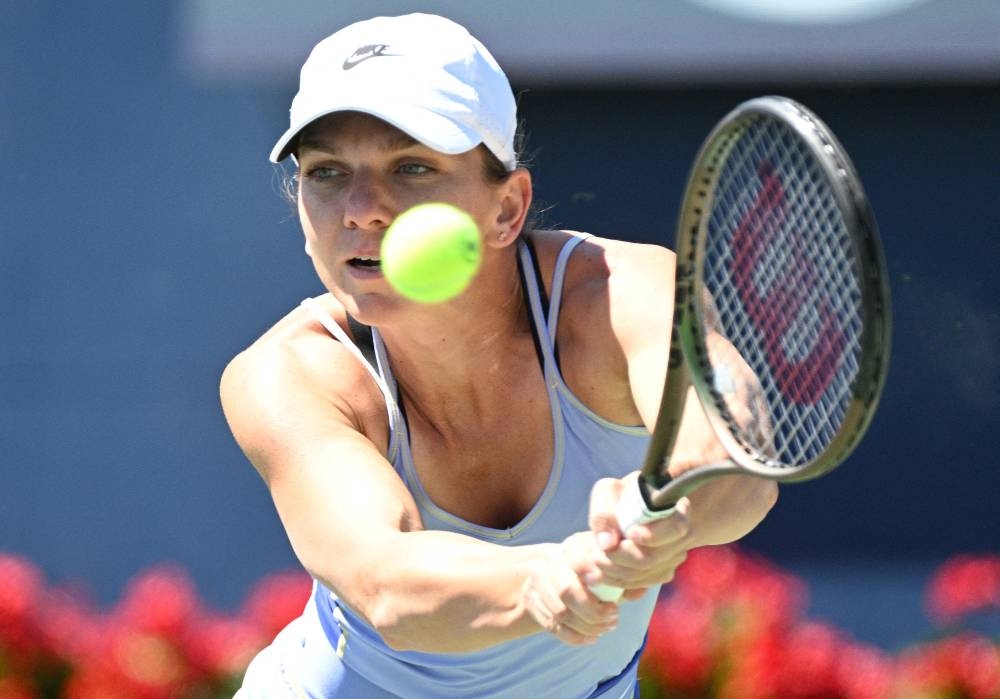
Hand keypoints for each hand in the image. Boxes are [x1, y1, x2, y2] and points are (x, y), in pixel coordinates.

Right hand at [521, 533, 620, 644]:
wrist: (551, 568)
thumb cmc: (591, 566)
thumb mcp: (607, 562)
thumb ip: (625, 574)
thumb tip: (641, 589)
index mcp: (571, 548)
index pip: (578, 561)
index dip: (594, 578)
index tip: (614, 598)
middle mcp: (549, 563)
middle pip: (566, 591)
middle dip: (594, 612)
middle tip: (614, 618)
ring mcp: (536, 584)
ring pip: (560, 613)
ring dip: (588, 627)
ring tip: (606, 627)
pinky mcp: (531, 602)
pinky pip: (553, 627)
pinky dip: (576, 637)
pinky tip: (592, 637)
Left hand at [587, 475, 691, 599]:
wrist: (628, 508)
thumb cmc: (620, 496)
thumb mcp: (607, 493)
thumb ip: (604, 514)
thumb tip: (606, 544)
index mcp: (677, 509)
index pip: (676, 528)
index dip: (653, 535)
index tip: (629, 533)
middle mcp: (682, 536)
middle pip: (656, 557)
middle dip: (622, 558)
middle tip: (597, 552)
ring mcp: (674, 556)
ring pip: (648, 574)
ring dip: (617, 572)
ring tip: (596, 560)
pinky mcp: (663, 571)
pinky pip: (644, 583)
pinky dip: (621, 581)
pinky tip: (603, 573)